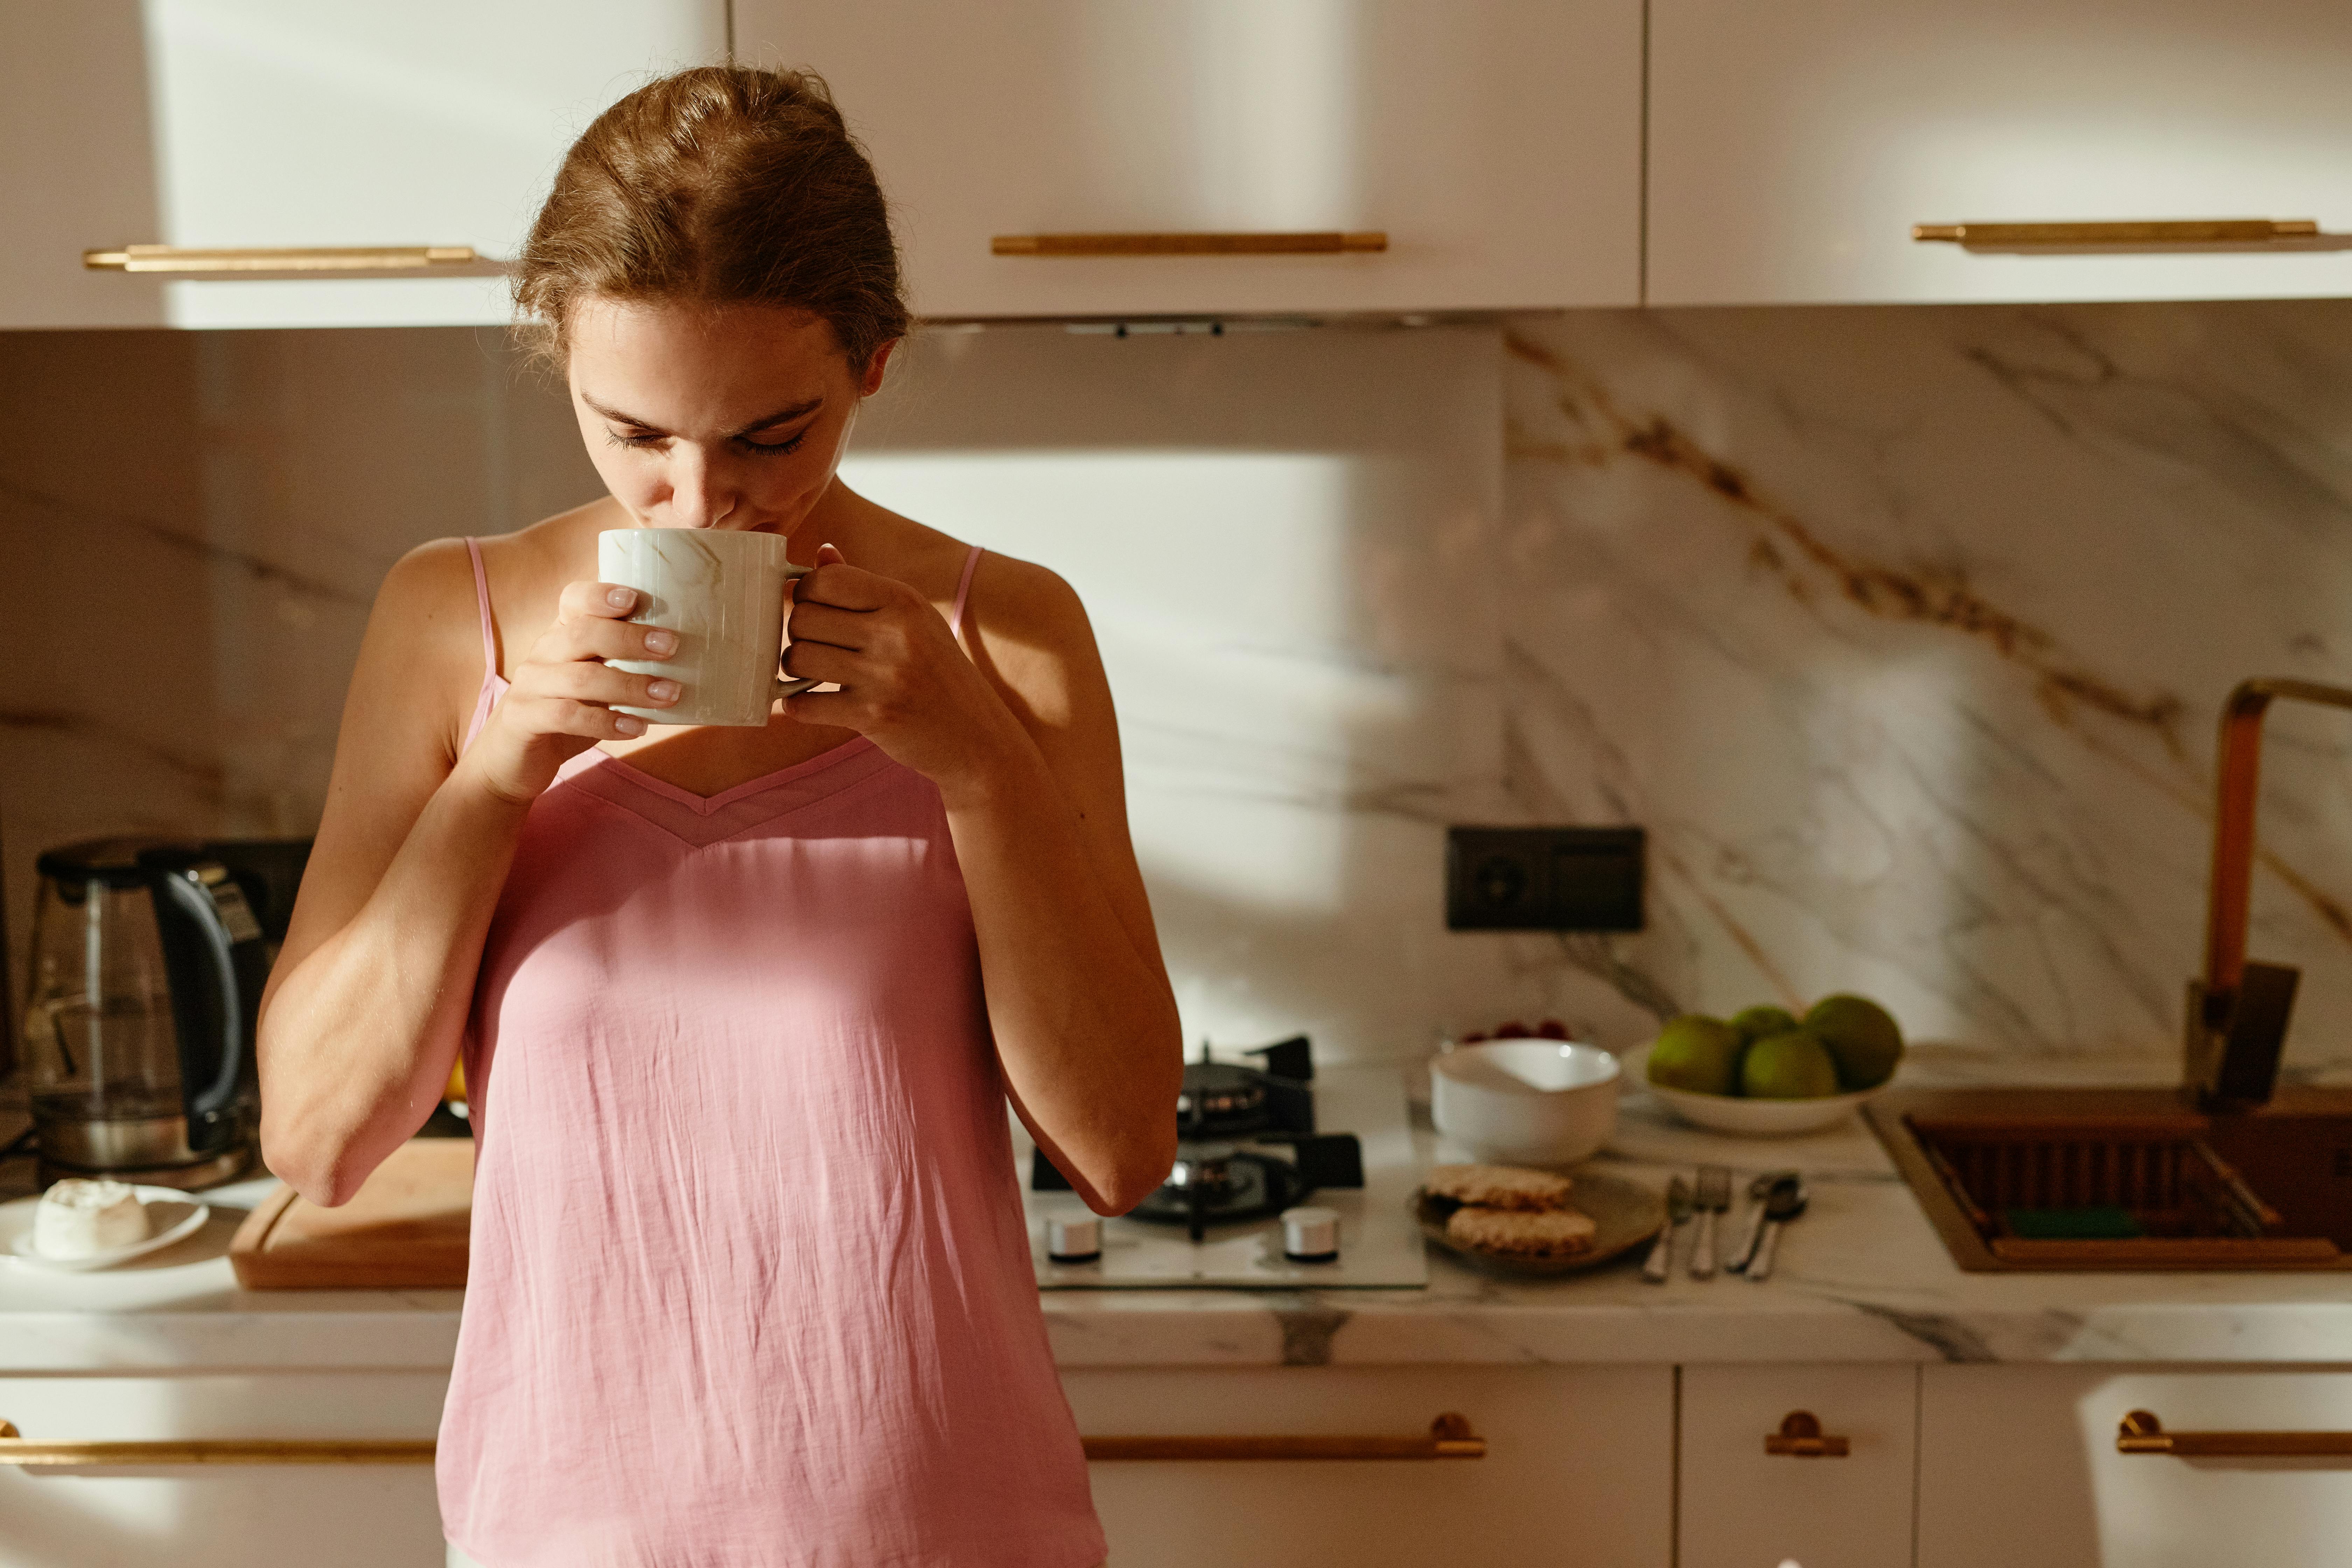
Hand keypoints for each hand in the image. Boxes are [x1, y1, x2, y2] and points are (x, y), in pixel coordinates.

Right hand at [464, 581, 683, 803]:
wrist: (511, 759)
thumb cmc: (567, 712)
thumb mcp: (593, 682)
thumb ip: (623, 663)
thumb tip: (687, 656)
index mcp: (561, 636)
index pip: (573, 600)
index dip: (600, 595)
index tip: (634, 598)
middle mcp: (543, 653)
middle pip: (582, 634)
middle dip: (630, 639)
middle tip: (672, 646)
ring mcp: (530, 685)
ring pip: (581, 677)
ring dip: (630, 685)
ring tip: (669, 694)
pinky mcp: (523, 719)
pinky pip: (568, 716)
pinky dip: (606, 721)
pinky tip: (637, 728)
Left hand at [780, 545, 1024, 792]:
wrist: (977, 736)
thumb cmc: (938, 674)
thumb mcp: (915, 620)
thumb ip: (865, 587)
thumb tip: (822, 552)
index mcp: (905, 601)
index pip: (826, 580)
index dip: (805, 593)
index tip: (813, 609)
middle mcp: (896, 633)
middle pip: (803, 618)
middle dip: (798, 634)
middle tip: (814, 646)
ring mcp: (885, 676)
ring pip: (798, 658)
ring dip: (795, 669)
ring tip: (813, 675)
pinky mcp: (874, 716)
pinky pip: (803, 705)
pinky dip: (797, 706)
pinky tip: (811, 703)